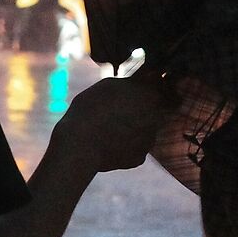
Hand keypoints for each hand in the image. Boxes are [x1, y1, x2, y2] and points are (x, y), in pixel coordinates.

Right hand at [51, 70, 172, 173]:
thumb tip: (143, 78)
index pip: (155, 85)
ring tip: (109, 127)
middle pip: (151, 109)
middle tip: (115, 110)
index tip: (128, 90)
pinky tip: (110, 142)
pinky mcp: (140, 158)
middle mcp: (157, 118)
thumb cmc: (91, 109)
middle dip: (139, 107)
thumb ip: (132, 81)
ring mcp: (150, 140)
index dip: (142, 86)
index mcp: (151, 95)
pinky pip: (135, 147)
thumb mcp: (110, 84)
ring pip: (144, 129)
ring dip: (133, 126)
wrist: (80, 145)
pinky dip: (126, 145)